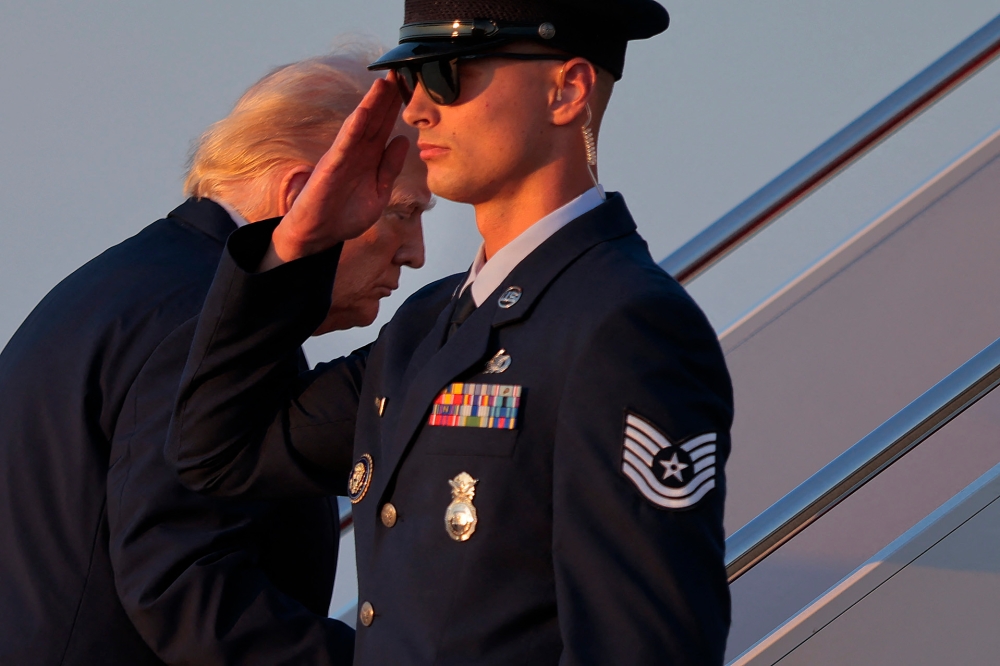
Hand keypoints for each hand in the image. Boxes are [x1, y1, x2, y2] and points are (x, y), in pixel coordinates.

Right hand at [262, 74, 409, 268]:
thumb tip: (404, 142)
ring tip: (384, 82)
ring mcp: (342, 157)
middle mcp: (355, 152)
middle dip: (387, 96)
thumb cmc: (345, 216)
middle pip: (374, 119)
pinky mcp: (330, 167)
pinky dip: (353, 127)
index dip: (397, 107)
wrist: (320, 236)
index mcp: (367, 157)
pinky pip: (343, 144)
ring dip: (371, 104)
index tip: (411, 85)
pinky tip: (363, 112)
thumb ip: (390, 168)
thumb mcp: (378, 192)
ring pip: (359, 125)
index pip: (384, 127)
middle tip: (402, 70)